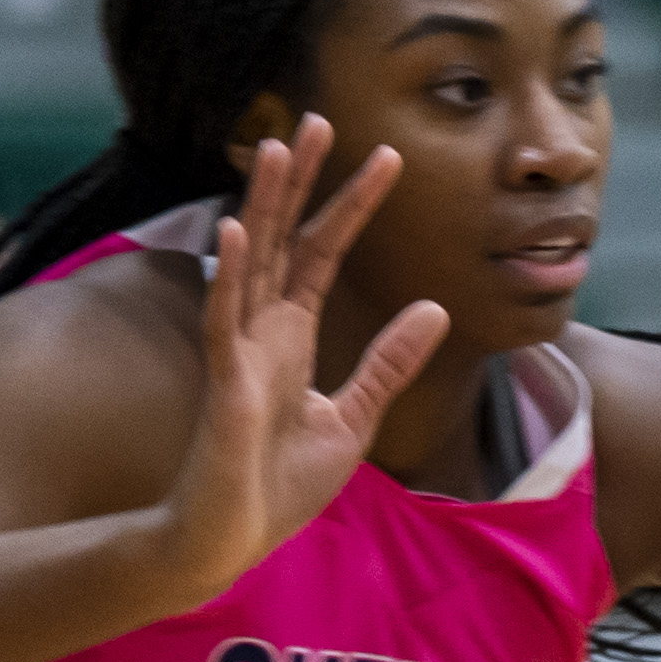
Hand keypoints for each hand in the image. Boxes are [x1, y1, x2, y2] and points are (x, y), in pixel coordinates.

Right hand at [153, 117, 446, 599]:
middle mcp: (262, 332)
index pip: (324, 254)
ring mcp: (239, 355)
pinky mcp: (225, 388)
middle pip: (284, 240)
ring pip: (249, 263)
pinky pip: (225, 323)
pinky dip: (229, 277)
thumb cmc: (278, 485)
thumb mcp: (353, 418)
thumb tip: (436, 306)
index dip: (352, 205)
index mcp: (292, 336)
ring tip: (273, 148)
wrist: (232, 543)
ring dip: (260, 206)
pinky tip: (233, 231)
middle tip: (319, 118)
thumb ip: (389, 362)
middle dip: (300, 181)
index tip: (389, 157)